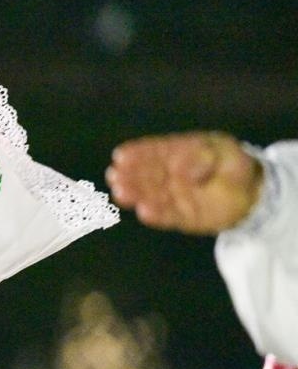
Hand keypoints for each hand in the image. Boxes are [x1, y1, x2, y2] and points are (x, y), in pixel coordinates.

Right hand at [105, 131, 261, 234]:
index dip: (138, 153)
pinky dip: (156, 215)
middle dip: (131, 175)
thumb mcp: (227, 153)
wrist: (253, 194)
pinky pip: (168, 216)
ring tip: (121, 192)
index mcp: (179, 153)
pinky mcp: (181, 217)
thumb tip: (178, 168)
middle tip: (115, 176)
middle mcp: (171, 175)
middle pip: (148, 175)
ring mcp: (174, 196)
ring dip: (136, 194)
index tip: (121, 156)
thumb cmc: (234, 167)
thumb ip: (203, 157)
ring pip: (152, 195)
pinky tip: (143, 212)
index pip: (156, 152)